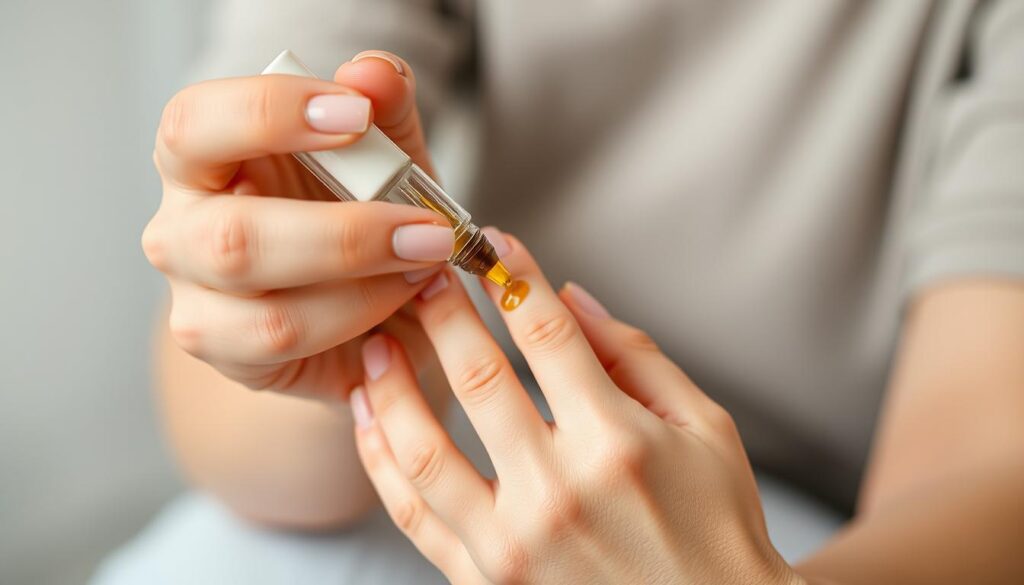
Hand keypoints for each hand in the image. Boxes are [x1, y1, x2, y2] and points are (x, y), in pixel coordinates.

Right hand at [143, 51, 449, 400]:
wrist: (374, 309)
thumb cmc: (365, 218)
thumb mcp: (390, 157)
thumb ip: (385, 107)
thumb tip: (372, 73)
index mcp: (201, 159)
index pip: (195, 123)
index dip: (268, 114)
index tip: (357, 114)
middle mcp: (182, 230)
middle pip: (229, 234)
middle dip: (344, 234)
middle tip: (427, 228)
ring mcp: (195, 300)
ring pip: (261, 304)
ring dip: (362, 280)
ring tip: (426, 263)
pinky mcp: (227, 352)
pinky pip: (282, 338)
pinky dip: (356, 316)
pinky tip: (400, 298)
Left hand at [351, 229, 800, 583]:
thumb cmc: (717, 528)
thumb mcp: (706, 429)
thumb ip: (637, 357)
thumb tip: (571, 296)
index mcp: (618, 442)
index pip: (547, 334)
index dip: (513, 278)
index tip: (490, 243)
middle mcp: (559, 491)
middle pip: (477, 377)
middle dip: (441, 312)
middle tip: (419, 275)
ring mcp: (514, 545)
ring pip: (424, 447)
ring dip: (390, 384)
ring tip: (375, 343)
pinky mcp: (486, 584)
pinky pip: (414, 517)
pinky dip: (381, 464)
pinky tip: (369, 421)